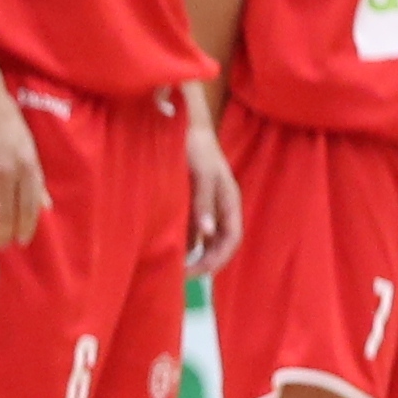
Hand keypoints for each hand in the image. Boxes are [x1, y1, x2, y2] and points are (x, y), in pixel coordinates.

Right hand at [0, 66, 45, 250]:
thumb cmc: (4, 119)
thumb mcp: (28, 146)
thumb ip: (36, 178)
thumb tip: (46, 205)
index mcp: (28, 163)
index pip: (30, 206)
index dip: (26, 227)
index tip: (22, 239)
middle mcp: (10, 169)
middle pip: (11, 213)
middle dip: (10, 233)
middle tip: (7, 242)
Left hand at [181, 104, 241, 277]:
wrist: (180, 122)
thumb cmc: (195, 147)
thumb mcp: (202, 174)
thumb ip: (203, 202)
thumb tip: (207, 235)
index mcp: (229, 201)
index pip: (231, 239)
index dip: (217, 259)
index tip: (196, 272)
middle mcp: (220, 206)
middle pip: (219, 243)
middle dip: (204, 261)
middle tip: (181, 275)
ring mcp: (205, 204)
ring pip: (204, 237)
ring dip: (192, 252)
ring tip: (172, 266)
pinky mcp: (190, 199)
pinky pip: (190, 226)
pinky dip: (182, 238)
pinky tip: (166, 245)